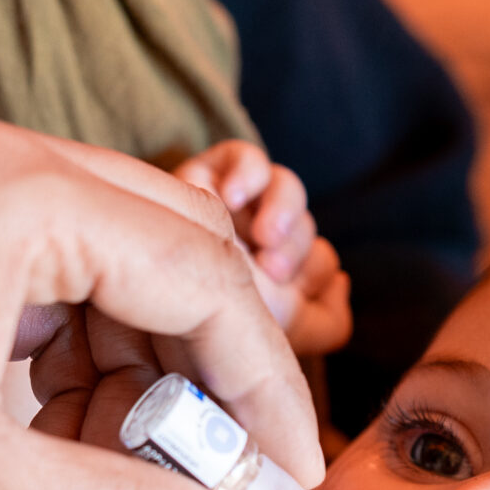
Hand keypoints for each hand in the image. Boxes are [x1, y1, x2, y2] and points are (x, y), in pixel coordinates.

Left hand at [0, 106, 319, 489]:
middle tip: (231, 477)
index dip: (264, 387)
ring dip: (138, 361)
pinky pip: (37, 260)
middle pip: (172, 242)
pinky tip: (59, 430)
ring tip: (124, 470)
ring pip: (108, 252)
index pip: (203, 272)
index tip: (293, 481)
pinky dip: (71, 344)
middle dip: (211, 368)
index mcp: (10, 191)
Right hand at [175, 140, 352, 356]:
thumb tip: (345, 282)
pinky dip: (249, 172)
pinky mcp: (206, 176)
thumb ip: (330, 321)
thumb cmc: (208, 330)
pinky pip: (244, 156)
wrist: (143, 313)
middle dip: (297, 246)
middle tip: (273, 269)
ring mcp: (235, 209)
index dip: (318, 273)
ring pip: (287, 188)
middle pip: (306, 225)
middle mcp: (259, 242)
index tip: (295, 292)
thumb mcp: (285, 333)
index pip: (323, 261)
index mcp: (280, 279)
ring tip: (262, 237)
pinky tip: (232, 197)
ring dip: (283, 212)